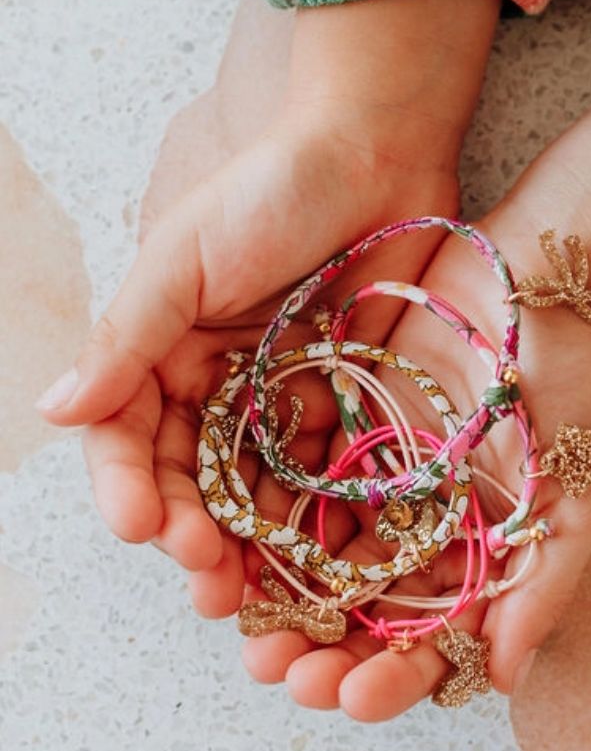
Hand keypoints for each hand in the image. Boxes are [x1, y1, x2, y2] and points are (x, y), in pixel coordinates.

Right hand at [37, 0, 499, 594]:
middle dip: (195, 532)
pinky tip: (327, 557)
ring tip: (260, 595)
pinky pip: (328, 467)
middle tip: (210, 582)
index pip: (131, 435)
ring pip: (259, 487)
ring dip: (254, 544)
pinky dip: (323, 513)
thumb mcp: (183, 258)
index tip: (144, 526)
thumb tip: (55, 413)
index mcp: (165, 349)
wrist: (375, 154)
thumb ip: (126, 338)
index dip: (131, 486)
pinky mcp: (347, 397)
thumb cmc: (270, 192)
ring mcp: (284, 395)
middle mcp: (218, 382)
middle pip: (194, 477)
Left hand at [230, 216, 590, 718]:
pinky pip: (302, 481)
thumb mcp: (577, 489)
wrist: (540, 283)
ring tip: (243, 627)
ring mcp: (386, 478)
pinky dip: (271, 515)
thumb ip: (543, 583)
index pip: (435, 636)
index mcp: (484, 553)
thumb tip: (499, 682)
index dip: (395, 675)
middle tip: (283, 675)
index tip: (354, 698)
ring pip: (327, 553)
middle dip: (327, 647)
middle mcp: (429, 526)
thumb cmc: (574, 387)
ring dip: (286, 595)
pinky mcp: (350, 427)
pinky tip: (237, 542)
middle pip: (371, 606)